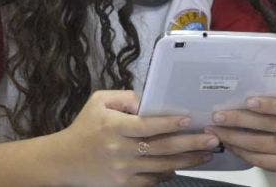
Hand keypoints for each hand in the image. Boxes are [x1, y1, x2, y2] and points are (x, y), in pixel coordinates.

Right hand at [57, 90, 218, 185]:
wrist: (63, 161)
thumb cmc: (84, 126)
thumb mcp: (99, 101)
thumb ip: (126, 97)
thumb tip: (151, 102)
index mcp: (114, 126)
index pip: (147, 125)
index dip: (170, 123)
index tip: (190, 119)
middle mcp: (120, 150)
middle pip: (162, 148)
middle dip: (191, 143)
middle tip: (212, 139)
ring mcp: (123, 170)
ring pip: (163, 166)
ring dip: (188, 160)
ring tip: (206, 153)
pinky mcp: (124, 185)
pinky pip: (153, 180)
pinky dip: (169, 173)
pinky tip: (183, 165)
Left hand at [205, 79, 275, 172]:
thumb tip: (257, 66)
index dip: (267, 104)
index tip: (248, 101)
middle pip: (266, 125)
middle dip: (238, 120)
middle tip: (218, 116)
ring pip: (258, 144)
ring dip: (233, 137)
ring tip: (215, 130)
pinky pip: (258, 160)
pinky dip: (240, 152)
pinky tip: (228, 144)